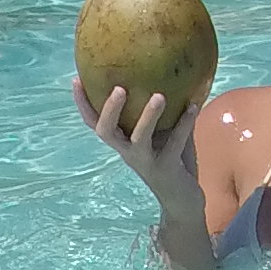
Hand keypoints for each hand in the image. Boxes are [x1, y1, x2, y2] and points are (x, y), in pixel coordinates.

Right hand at [75, 76, 200, 203]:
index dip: (83, 104)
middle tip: (118, 88)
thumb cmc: (170, 158)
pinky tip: (194, 106)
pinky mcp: (166, 168)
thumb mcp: (162, 131)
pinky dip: (184, 123)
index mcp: (122, 141)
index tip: (76, 79)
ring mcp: (145, 162)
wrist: (182, 199)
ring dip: (148, 117)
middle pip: (106, 132)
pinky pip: (174, 143)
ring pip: (139, 139)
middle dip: (109, 110)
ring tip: (159, 95)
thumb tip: (169, 70)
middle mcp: (128, 151)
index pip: (95, 122)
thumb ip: (161, 108)